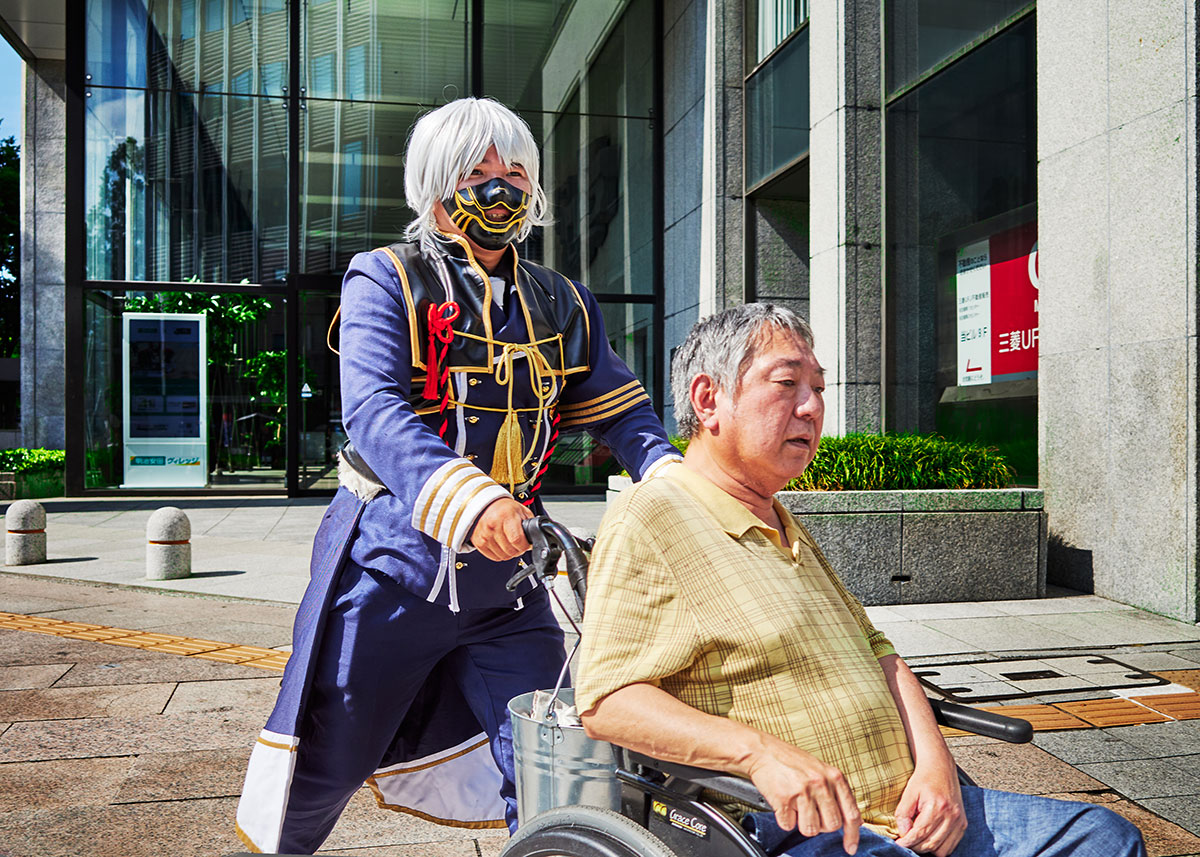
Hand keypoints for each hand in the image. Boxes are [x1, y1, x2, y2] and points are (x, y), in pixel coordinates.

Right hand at [469, 497, 532, 560]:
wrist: (486, 505)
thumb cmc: (504, 508)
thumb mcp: (521, 511)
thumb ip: (531, 524)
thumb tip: (537, 537)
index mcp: (506, 516)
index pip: (517, 540)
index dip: (525, 546)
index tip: (527, 544)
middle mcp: (493, 526)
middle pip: (511, 551)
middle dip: (519, 550)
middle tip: (519, 543)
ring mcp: (485, 535)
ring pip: (503, 556)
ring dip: (510, 553)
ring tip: (510, 543)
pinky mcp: (479, 543)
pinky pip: (494, 557)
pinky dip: (501, 554)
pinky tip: (502, 546)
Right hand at [746, 740, 861, 855]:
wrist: (763, 750)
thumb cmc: (791, 760)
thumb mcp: (821, 770)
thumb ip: (836, 792)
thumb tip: (852, 819)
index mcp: (834, 777)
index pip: (851, 813)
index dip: (852, 835)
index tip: (850, 847)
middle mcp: (821, 784)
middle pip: (831, 826)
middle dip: (821, 825)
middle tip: (811, 813)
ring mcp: (802, 791)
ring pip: (811, 830)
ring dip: (802, 823)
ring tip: (796, 807)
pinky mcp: (784, 799)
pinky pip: (788, 826)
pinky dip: (785, 819)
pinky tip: (784, 804)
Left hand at [892, 763, 965, 856]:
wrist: (940, 766)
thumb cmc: (924, 777)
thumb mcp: (908, 792)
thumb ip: (903, 814)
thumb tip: (903, 833)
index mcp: (937, 806)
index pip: (920, 834)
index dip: (907, 842)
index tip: (899, 843)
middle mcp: (951, 815)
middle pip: (931, 844)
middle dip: (916, 847)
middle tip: (905, 842)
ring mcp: (959, 820)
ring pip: (942, 849)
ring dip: (928, 849)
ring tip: (917, 840)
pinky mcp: (963, 823)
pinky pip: (951, 845)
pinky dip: (940, 846)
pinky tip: (930, 838)